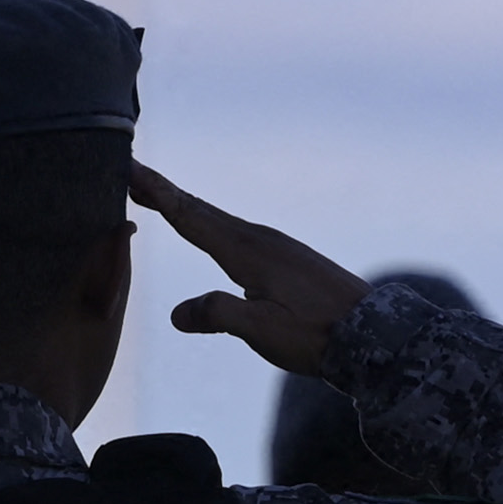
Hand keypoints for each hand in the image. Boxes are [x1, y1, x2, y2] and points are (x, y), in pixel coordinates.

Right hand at [131, 164, 369, 376]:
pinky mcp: (286, 259)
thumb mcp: (263, 330)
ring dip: (187, 207)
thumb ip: (220, 315)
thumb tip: (176, 313)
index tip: (131, 168)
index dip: (158, 194)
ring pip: (219, 220)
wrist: (371, 334)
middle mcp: (258, 240)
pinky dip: (211, 224)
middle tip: (132, 172)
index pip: (191, 217)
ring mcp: (275, 246)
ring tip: (161, 197)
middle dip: (165, 192)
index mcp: (246, 251)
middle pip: (201, 211)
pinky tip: (212, 233)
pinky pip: (235, 232)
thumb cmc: (316, 334)